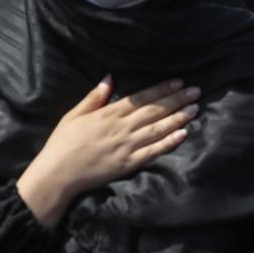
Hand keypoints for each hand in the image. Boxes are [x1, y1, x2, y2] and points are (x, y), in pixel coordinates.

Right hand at [16, 76, 199, 227]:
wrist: (57, 174)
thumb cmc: (63, 143)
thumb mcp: (74, 114)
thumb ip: (94, 97)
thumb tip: (109, 78)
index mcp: (108, 114)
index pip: (142, 98)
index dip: (162, 89)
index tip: (178, 81)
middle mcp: (121, 128)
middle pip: (154, 111)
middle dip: (177, 99)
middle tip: (196, 91)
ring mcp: (126, 146)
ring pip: (158, 129)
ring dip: (178, 118)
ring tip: (195, 109)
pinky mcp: (128, 164)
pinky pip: (152, 152)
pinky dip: (168, 143)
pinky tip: (183, 134)